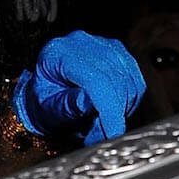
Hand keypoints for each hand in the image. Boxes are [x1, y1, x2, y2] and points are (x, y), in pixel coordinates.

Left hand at [14, 29, 145, 143]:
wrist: (46, 95)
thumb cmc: (42, 102)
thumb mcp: (48, 109)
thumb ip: (67, 105)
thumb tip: (88, 102)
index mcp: (58, 52)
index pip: (94, 80)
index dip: (107, 109)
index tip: (112, 133)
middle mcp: (81, 42)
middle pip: (114, 81)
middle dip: (111, 115)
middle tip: (97, 136)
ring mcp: (102, 44)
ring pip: (128, 82)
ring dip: (120, 111)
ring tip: (98, 125)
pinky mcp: (118, 52)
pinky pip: (135, 82)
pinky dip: (128, 102)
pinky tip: (110, 112)